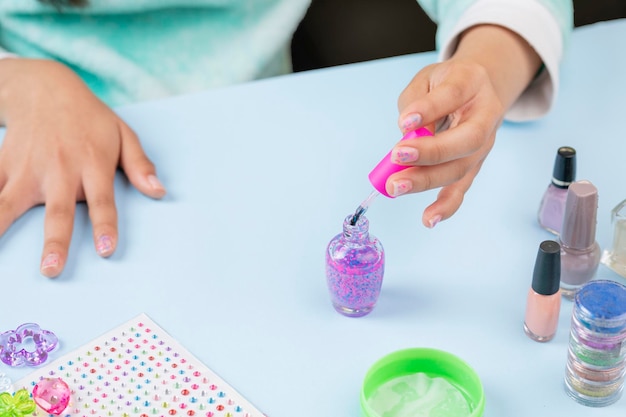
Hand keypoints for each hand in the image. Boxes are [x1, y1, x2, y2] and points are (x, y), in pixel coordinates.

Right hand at [0, 58, 165, 277]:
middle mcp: (60, 169)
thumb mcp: (123, 134)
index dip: (104, 226)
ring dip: (2, 228)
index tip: (106, 250)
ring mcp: (27, 168)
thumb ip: (139, 165)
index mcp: (93, 163)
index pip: (102, 200)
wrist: (43, 87)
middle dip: (55, 241)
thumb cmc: (89, 118)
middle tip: (52, 269)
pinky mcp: (4, 165)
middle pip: (58, 211)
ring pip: (11, 203)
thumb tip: (160, 191)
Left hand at [387, 25, 540, 227]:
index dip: (429, 109)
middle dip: (430, 152)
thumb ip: (415, 102)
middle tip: (397, 156)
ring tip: (395, 187)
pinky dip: (446, 206)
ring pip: (461, 167)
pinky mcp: (473, 165)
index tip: (404, 122)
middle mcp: (486, 115)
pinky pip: (462, 188)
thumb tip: (408, 136)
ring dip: (427, 180)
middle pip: (466, 139)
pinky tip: (428, 219)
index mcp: (472, 83)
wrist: (480, 88)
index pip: (453, 95)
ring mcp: (483, 145)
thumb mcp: (427, 79)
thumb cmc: (446, 83)